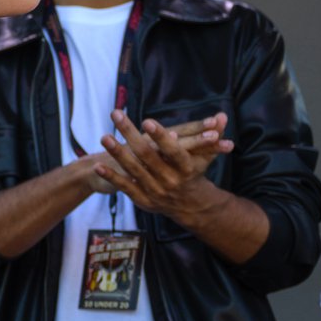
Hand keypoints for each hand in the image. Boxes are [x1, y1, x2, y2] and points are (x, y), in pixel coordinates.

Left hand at [93, 112, 233, 222]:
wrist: (191, 206)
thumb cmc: (195, 172)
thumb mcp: (206, 156)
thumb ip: (213, 135)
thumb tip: (223, 115)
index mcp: (186, 168)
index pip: (174, 151)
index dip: (161, 137)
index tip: (148, 121)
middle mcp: (170, 180)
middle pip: (148, 156)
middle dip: (130, 134)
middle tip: (117, 115)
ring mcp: (155, 191)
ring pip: (134, 170)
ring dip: (117, 153)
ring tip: (104, 136)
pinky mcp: (143, 199)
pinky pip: (125, 187)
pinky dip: (112, 176)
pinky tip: (97, 165)